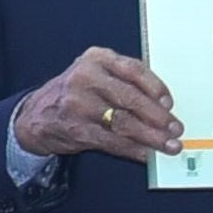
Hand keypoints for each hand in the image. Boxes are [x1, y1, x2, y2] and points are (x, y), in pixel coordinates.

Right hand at [11, 48, 181, 162]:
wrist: (36, 115)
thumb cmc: (74, 93)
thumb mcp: (95, 73)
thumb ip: (124, 80)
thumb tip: (163, 105)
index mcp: (96, 58)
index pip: (133, 69)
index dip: (156, 87)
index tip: (170, 103)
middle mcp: (85, 77)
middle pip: (130, 98)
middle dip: (158, 116)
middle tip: (175, 128)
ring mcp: (78, 104)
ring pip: (124, 122)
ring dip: (151, 137)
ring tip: (169, 145)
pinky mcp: (77, 129)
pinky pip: (112, 141)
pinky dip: (134, 150)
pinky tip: (147, 154)